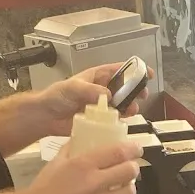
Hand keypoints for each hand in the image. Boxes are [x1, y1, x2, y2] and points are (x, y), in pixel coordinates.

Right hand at [24, 140, 142, 193]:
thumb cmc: (43, 187)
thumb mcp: (57, 161)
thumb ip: (73, 148)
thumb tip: (84, 138)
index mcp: (83, 164)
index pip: (119, 152)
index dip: (133, 149)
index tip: (137, 149)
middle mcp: (93, 182)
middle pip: (129, 172)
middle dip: (133, 169)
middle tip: (129, 169)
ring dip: (129, 189)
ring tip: (123, 188)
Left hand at [36, 63, 154, 135]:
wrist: (47, 116)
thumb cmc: (57, 96)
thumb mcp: (73, 87)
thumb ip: (90, 89)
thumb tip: (108, 95)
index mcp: (97, 77)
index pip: (119, 70)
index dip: (135, 70)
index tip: (147, 73)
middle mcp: (102, 90)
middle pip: (125, 88)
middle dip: (136, 91)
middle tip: (142, 95)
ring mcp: (102, 106)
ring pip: (122, 105)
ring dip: (130, 107)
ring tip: (132, 110)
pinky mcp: (99, 121)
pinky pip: (114, 121)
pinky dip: (120, 122)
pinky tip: (122, 123)